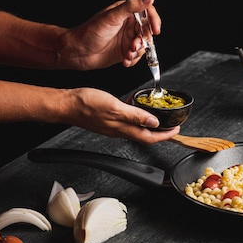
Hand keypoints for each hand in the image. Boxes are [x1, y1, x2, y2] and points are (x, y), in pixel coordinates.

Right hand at [60, 87, 178, 143]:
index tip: (176, 130)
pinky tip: (134, 106)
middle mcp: (119, 130)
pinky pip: (126, 121)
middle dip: (160, 132)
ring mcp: (112, 126)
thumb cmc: (86, 105)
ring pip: (136, 128)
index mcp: (123, 129)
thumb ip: (135, 115)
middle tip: (171, 125)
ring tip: (158, 115)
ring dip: (148, 124)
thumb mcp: (115, 107)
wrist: (67, 104)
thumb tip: (154, 122)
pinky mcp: (107, 120)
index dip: (165, 135)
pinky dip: (135, 116)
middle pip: (145, 135)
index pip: (150, 137)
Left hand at [62, 0, 160, 69]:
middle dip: (143, 40)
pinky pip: (137, 56)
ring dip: (138, 52)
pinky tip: (125, 61)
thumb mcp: (112, 17)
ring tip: (127, 54)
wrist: (77, 52)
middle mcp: (128, 25)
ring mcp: (127, 38)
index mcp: (125, 12)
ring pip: (143, 45)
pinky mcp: (124, 51)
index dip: (154, 20)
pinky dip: (133, 60)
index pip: (147, 12)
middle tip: (133, 46)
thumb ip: (131, 7)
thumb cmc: (89, 32)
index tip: (156, 29)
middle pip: (147, 31)